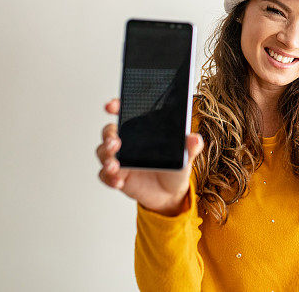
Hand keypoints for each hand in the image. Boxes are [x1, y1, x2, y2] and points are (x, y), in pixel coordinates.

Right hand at [96, 98, 203, 215]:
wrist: (171, 192)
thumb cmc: (175, 165)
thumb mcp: (186, 155)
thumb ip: (190, 146)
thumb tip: (195, 139)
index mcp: (142, 128)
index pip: (125, 112)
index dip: (116, 106)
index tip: (111, 106)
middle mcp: (127, 141)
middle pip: (109, 131)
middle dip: (109, 135)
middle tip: (115, 143)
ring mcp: (120, 159)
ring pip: (103, 152)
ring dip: (106, 157)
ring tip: (114, 165)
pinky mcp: (117, 176)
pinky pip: (105, 175)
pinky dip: (109, 178)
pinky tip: (118, 181)